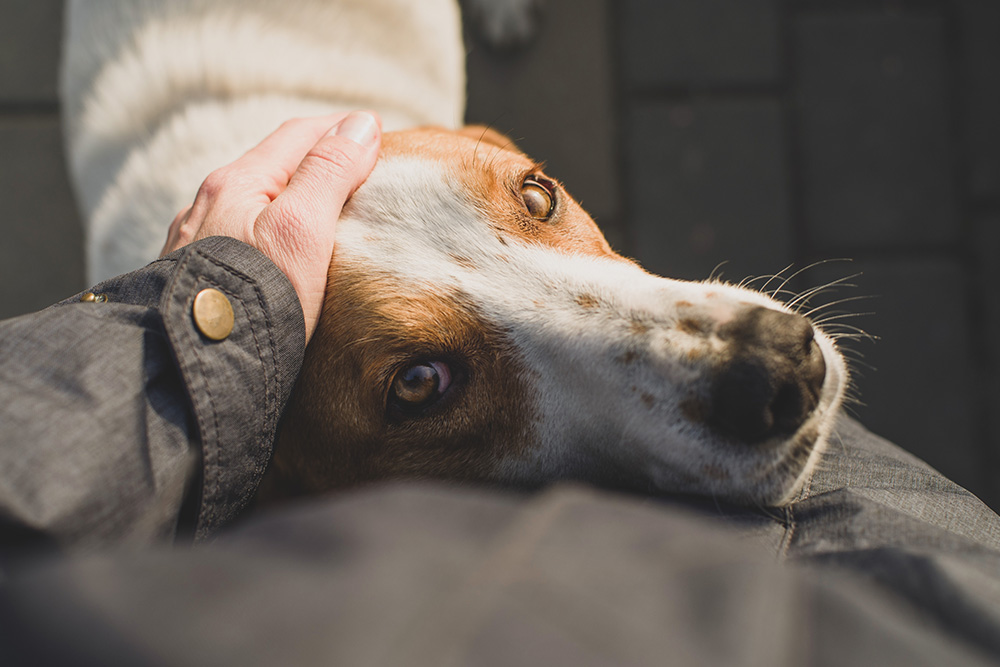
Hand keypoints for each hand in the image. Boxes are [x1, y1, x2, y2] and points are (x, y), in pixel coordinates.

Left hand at [161, 111, 381, 341]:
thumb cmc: (254, 298)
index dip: (342, 129)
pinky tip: (274, 252)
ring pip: (250, 201)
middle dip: (315, 159)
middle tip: (358, 168)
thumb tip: (361, 124)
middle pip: (271, 165)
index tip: (378, 132)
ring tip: (322, 209)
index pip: (298, 135)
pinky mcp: (191, 277)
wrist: (193, 366)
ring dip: (288, 195)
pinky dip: (266, 229)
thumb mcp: (302, 229)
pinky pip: (235, 235)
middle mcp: (207, 203)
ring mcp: (193, 240)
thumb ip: (329, 173)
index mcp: (235, 182)